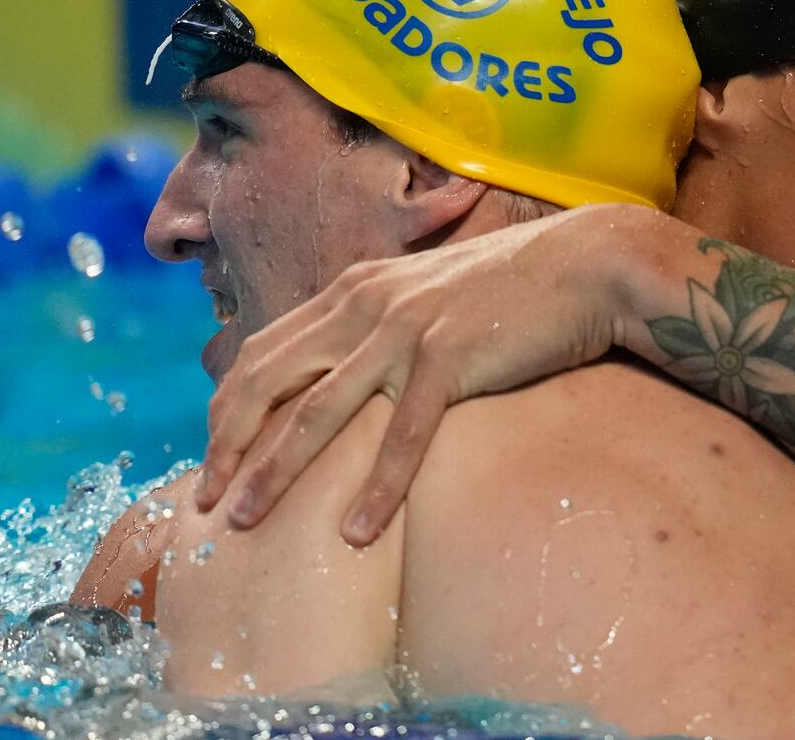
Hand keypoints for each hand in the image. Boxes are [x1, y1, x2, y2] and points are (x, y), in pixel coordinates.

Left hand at [196, 203, 660, 544]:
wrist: (588, 263)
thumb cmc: (516, 286)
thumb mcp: (429, 292)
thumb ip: (384, 320)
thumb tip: (354, 369)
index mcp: (355, 288)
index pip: (262, 349)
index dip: (227, 406)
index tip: (213, 456)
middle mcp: (366, 304)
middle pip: (267, 379)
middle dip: (226, 443)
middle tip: (206, 501)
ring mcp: (406, 330)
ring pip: (316, 411)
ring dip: (273, 472)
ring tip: (244, 522)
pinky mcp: (451, 357)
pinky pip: (401, 434)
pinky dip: (375, 488)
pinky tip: (356, 531)